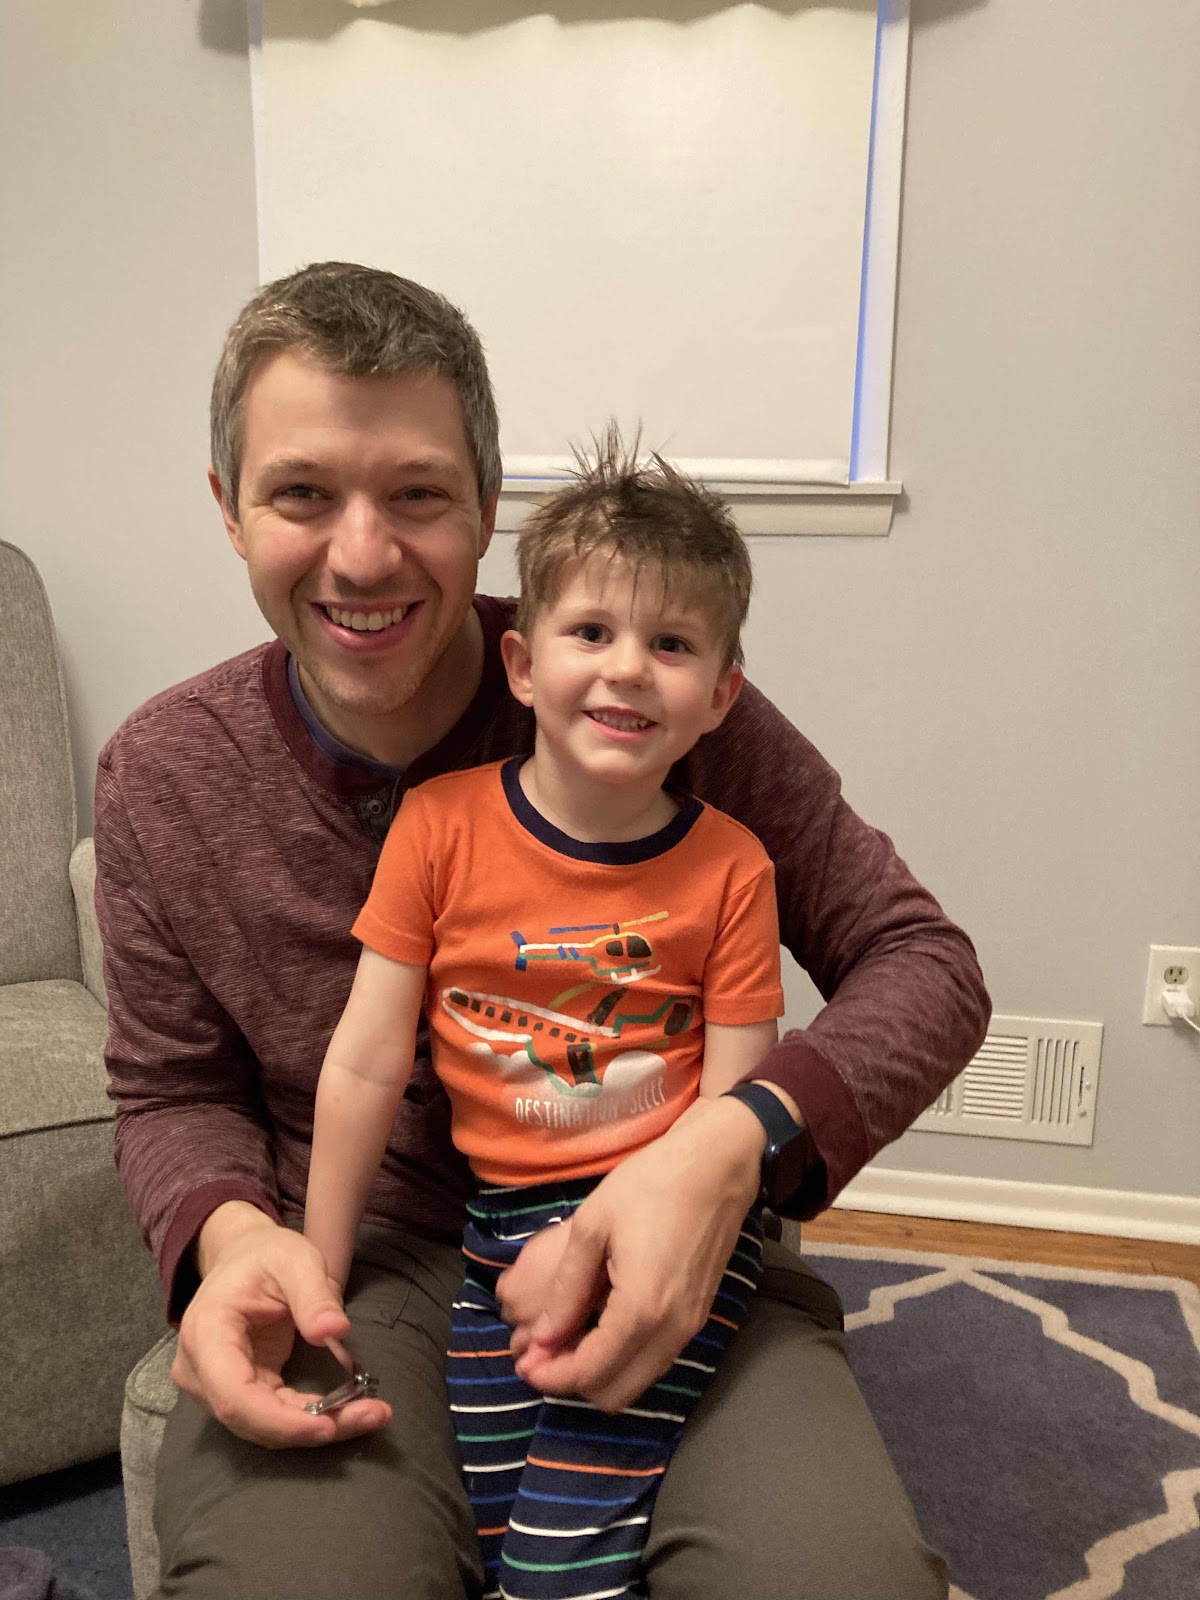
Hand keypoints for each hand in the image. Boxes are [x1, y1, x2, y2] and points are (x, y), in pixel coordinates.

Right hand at [172, 1204, 391, 1447]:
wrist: (243, 1256)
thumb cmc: (265, 1254)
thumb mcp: (295, 1259)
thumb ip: (314, 1294)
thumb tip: (335, 1332)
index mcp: (207, 1333)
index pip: (234, 1395)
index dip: (279, 1420)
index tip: (328, 1424)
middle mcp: (200, 1371)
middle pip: (252, 1420)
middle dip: (311, 1427)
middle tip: (374, 1415)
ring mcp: (215, 1388)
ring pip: (264, 1428)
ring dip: (318, 1428)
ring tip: (372, 1413)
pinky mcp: (239, 1393)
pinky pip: (274, 1417)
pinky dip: (311, 1419)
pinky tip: (350, 1411)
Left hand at [511, 1097, 764, 1411]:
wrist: (716, 1165)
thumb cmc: (650, 1184)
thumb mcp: (593, 1227)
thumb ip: (566, 1289)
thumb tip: (541, 1338)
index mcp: (640, 1310)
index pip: (588, 1373)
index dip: (549, 1375)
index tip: (522, 1361)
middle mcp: (670, 1331)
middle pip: (614, 1393)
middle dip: (572, 1380)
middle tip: (542, 1351)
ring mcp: (690, 1326)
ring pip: (637, 1382)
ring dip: (599, 1372)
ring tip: (566, 1338)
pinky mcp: (698, 1316)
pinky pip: (655, 1359)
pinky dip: (624, 1358)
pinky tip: (600, 1325)